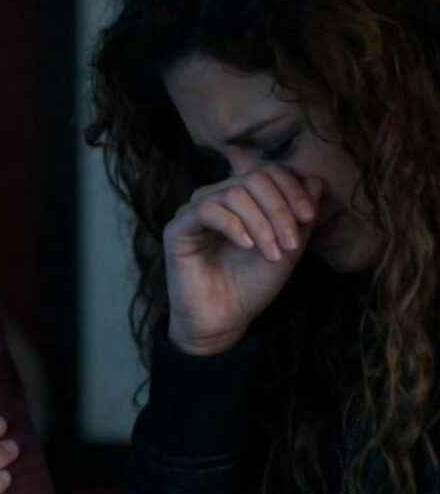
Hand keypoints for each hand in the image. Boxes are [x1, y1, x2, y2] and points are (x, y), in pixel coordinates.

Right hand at [164, 165, 322, 355]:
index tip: (309, 217)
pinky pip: (206, 210)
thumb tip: (316, 180)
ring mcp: (194, 211)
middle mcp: (215, 198)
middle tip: (292, 243)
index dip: (292, 188)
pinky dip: (233, 225)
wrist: (224, 321)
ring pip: (232, 193)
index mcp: (241, 200)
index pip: (267, 172)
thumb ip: (301, 218)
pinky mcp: (177, 228)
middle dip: (279, 209)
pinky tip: (246, 246)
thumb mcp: (287, 250)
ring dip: (261, 223)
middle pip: (253, 179)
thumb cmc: (252, 286)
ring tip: (272, 253)